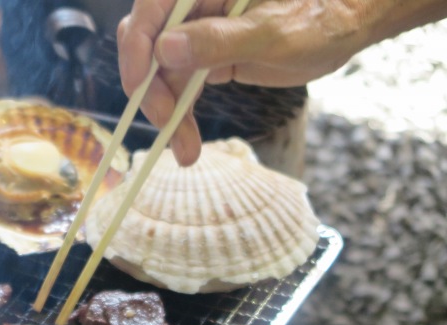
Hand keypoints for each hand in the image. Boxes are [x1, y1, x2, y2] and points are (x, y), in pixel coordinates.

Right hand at [116, 0, 446, 164]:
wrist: (347, 24)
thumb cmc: (322, 17)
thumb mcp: (272, 34)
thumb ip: (218, 39)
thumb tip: (164, 49)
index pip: (152, 9)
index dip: (137, 48)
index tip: (140, 89)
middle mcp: (194, 2)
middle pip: (148, 43)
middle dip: (152, 89)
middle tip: (166, 125)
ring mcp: (197, 28)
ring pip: (161, 71)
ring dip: (168, 113)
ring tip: (184, 151)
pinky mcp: (204, 52)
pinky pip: (179, 83)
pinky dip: (181, 113)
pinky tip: (186, 140)